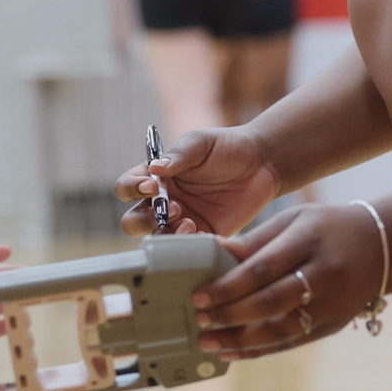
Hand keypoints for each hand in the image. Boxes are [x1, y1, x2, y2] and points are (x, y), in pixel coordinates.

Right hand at [117, 127, 281, 236]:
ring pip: (157, 238)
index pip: (127, 187)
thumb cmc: (228, 147)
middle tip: (172, 208)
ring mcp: (182, 220)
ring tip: (189, 221)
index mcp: (157, 177)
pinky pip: (187, 247)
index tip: (151, 185)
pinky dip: (188, 245)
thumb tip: (155, 168)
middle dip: (144, 219)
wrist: (263, 163)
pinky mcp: (204, 234)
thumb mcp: (202, 142)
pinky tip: (201, 232)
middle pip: (133, 221)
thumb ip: (179, 154)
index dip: (132, 189)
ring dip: (166, 233)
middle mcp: (164, 201)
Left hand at [189, 202, 387, 358]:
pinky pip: (292, 343)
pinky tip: (233, 352)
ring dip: (241, 341)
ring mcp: (332, 305)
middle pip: (271, 302)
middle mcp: (324, 275)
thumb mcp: (293, 220)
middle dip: (230, 315)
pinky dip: (260, 351)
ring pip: (281, 331)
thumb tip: (208, 250)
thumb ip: (254, 239)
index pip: (263, 268)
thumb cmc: (327, 228)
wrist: (381, 246)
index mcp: (309, 241)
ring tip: (209, 343)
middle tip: (199, 320)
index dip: (228, 286)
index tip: (199, 296)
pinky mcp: (333, 325)